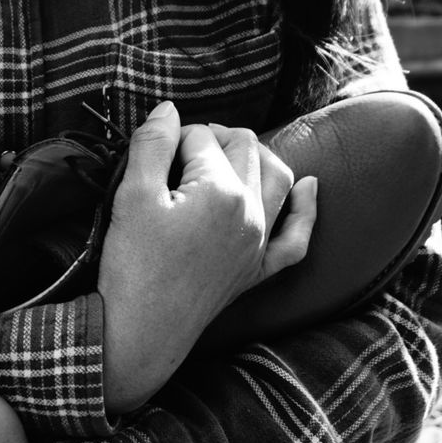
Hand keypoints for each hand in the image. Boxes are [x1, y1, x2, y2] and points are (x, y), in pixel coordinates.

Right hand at [97, 102, 315, 413]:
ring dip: (258, 155)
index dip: (172, 138)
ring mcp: (259, 243)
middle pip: (244, 147)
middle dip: (213, 138)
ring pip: (279, 178)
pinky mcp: (257, 271)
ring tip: (227, 152)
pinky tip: (310, 188)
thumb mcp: (131, 196)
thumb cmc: (131, 265)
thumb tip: (169, 109)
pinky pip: (296, 238)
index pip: (201, 137)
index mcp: (221, 190)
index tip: (148, 157)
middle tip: (176, 151)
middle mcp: (252, 212)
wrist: (140, 333)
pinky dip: (305, 210)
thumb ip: (152, 144)